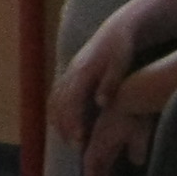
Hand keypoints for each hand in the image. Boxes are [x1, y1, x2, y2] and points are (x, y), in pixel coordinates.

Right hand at [50, 23, 129, 145]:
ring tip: (68, 139)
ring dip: (59, 121)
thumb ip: (110, 83)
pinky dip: (57, 111)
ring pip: (55, 100)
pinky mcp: (70, 72)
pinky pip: (56, 95)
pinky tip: (64, 123)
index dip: (73, 123)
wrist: (116, 29)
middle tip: (74, 146)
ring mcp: (68, 72)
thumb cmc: (121, 48)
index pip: (71, 102)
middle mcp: (71, 72)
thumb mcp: (120, 64)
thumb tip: (101, 103)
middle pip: (59, 104)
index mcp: (82, 71)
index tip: (80, 141)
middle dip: (64, 127)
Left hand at [82, 100, 156, 175]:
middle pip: (94, 171)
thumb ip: (137, 149)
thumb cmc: (139, 112)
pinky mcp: (96, 143)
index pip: (102, 166)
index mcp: (108, 142)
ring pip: (91, 172)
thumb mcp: (140, 137)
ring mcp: (96, 143)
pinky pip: (91, 168)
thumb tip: (137, 161)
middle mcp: (99, 143)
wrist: (134, 98)